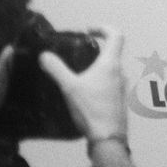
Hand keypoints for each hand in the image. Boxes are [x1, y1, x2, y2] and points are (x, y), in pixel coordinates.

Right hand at [39, 26, 128, 143]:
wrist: (108, 138)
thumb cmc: (91, 109)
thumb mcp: (69, 87)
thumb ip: (56, 69)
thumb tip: (44, 55)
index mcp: (111, 64)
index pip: (116, 35)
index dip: (104, 28)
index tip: (89, 30)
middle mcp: (120, 72)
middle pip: (112, 53)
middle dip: (96, 50)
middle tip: (78, 53)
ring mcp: (122, 86)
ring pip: (111, 69)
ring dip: (96, 67)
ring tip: (78, 74)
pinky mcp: (120, 99)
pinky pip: (110, 83)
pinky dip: (99, 81)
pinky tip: (84, 93)